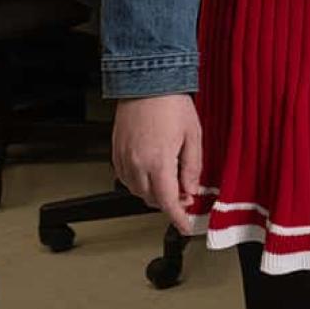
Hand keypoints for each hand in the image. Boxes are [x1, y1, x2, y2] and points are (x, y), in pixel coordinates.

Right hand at [113, 94, 203, 224]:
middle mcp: (137, 163)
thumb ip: (192, 167)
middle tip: (184, 193)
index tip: (184, 226)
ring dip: (154, 193)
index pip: (167, 202)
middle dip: (169, 202)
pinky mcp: (116, 152)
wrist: (146, 82)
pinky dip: (139, 182)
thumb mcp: (193, 136)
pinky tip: (151, 171)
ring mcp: (123, 158)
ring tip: (169, 179)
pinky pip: (125, 178)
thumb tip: (191, 190)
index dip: (177, 218)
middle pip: (151, 199)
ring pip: (137, 191)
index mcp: (158, 161)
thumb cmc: (170, 103)